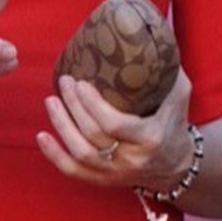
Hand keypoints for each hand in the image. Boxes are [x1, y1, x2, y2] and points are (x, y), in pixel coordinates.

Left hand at [36, 65, 194, 189]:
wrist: (174, 166)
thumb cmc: (175, 124)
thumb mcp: (180, 96)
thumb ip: (170, 72)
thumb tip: (156, 39)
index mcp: (150, 138)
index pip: (114, 125)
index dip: (93, 105)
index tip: (82, 83)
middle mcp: (131, 159)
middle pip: (93, 135)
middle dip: (74, 107)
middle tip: (65, 83)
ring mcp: (115, 173)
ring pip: (79, 153)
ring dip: (61, 126)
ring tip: (51, 101)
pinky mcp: (103, 180)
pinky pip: (73, 172)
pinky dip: (54, 155)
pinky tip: (41, 136)